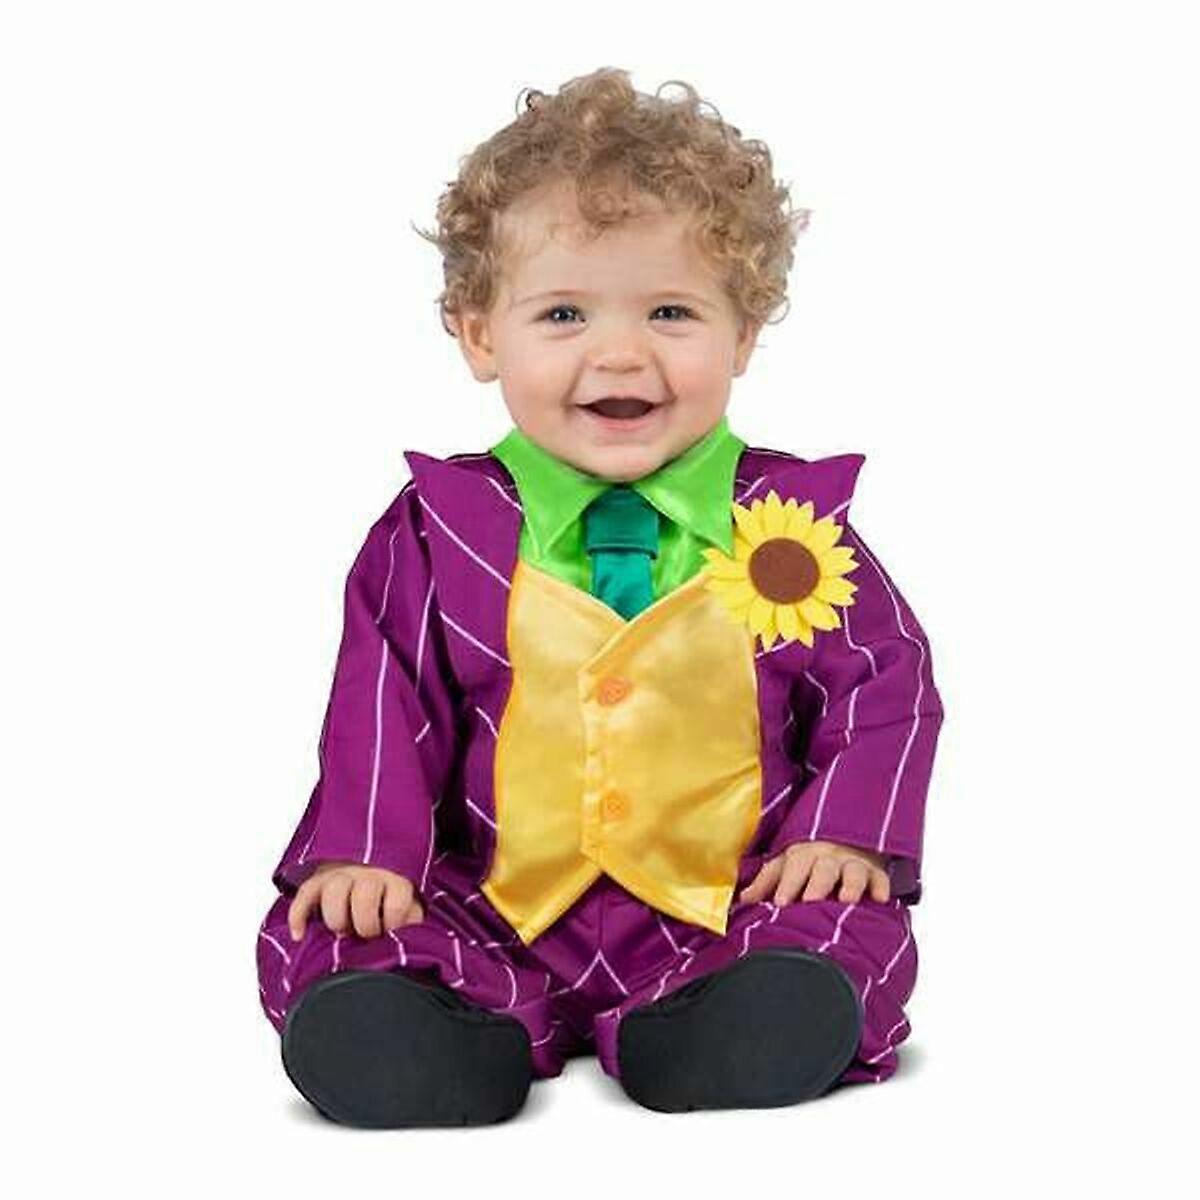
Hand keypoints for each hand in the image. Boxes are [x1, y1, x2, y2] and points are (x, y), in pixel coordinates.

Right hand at [287, 861, 424, 940]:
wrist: (369, 873)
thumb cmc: (390, 903)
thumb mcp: (409, 912)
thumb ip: (410, 925)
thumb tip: (407, 940)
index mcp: (395, 881)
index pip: (396, 903)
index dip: (392, 924)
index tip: (389, 933)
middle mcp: (369, 874)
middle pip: (364, 894)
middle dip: (364, 924)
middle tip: (365, 936)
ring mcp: (342, 875)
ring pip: (333, 891)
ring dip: (336, 919)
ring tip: (343, 933)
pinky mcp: (318, 882)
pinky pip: (303, 894)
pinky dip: (298, 916)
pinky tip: (300, 935)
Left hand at [739, 839, 890, 905]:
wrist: (846, 835)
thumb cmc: (809, 858)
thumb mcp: (786, 863)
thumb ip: (766, 881)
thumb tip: (742, 900)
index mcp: (803, 855)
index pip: (793, 868)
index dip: (786, 885)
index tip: (779, 903)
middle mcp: (828, 857)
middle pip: (822, 870)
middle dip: (817, 885)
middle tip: (811, 902)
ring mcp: (852, 863)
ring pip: (852, 872)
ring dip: (850, 884)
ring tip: (847, 899)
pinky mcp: (875, 871)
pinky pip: (880, 878)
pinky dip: (881, 887)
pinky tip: (881, 899)